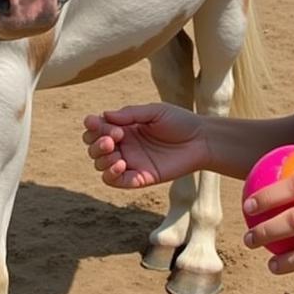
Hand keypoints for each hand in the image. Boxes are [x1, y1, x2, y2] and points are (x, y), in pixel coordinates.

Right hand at [82, 103, 207, 188]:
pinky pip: (115, 181)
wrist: (201, 140)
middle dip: (96, 143)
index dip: (92, 126)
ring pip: (101, 165)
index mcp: (125, 127)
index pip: (97, 129)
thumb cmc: (180, 122)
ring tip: (116, 152)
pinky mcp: (139, 178)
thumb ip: (130, 114)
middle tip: (113, 137)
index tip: (95, 121)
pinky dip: (111, 175)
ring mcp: (131, 162)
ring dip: (101, 159)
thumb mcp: (155, 111)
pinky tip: (121, 164)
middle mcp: (125, 145)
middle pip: (94, 148)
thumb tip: (104, 115)